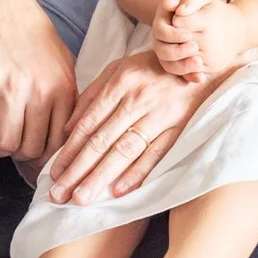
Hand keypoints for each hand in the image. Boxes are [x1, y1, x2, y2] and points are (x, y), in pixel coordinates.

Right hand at [0, 0, 76, 161]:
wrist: (3, 8)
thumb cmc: (34, 37)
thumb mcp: (63, 64)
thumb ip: (68, 98)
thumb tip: (66, 134)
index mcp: (64, 89)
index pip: (58, 142)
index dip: (45, 155)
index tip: (35, 152)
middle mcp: (42, 92)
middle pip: (31, 148)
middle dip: (20, 154)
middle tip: (13, 146)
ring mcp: (13, 88)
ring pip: (6, 143)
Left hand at [48, 49, 215, 203]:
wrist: (203, 60)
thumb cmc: (155, 67)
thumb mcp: (120, 69)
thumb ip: (93, 95)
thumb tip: (68, 128)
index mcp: (120, 83)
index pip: (88, 123)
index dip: (69, 151)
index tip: (53, 174)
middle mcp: (137, 100)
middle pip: (102, 140)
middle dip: (77, 170)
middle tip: (59, 195)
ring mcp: (159, 115)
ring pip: (125, 150)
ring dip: (101, 176)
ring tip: (82, 198)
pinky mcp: (179, 128)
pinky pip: (156, 154)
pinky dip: (137, 173)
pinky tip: (118, 191)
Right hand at [149, 0, 201, 77]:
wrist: (198, 15)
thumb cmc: (192, 5)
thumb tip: (178, 7)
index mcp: (161, 24)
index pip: (162, 32)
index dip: (174, 35)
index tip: (188, 34)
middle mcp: (160, 40)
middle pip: (163, 51)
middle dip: (178, 51)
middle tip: (194, 48)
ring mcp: (167, 53)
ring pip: (169, 65)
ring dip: (183, 66)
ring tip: (199, 62)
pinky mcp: (176, 63)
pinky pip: (179, 75)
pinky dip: (189, 77)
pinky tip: (201, 77)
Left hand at [157, 0, 246, 77]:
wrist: (241, 31)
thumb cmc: (218, 13)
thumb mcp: (206, 0)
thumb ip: (190, 0)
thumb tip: (178, 12)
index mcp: (208, 22)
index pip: (179, 22)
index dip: (176, 19)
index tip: (180, 17)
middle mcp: (210, 41)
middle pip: (179, 41)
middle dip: (176, 35)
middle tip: (182, 30)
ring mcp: (211, 57)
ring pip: (182, 57)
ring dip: (179, 49)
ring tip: (185, 40)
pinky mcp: (212, 68)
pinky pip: (190, 68)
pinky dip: (186, 61)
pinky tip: (190, 51)